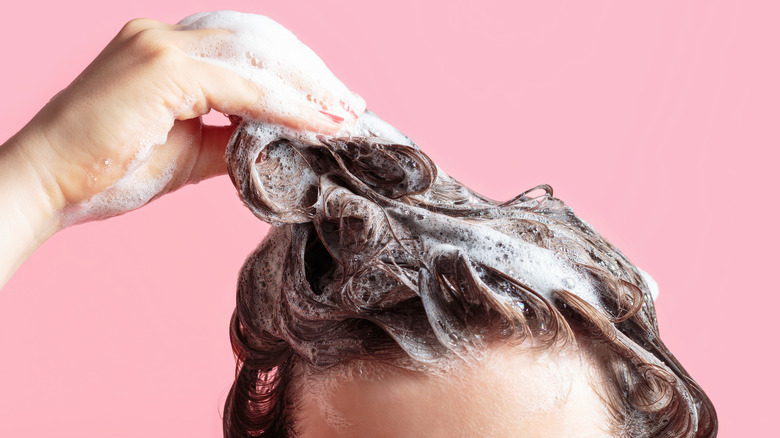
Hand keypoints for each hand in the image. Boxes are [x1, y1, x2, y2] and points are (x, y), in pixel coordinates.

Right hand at [0, 15, 365, 285]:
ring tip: (345, 115)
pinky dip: (286, 106)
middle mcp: (166, 34)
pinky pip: (243, 86)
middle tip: (352, 105)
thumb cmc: (107, 171)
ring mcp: (162, 45)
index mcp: (169, 48)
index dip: (296, 70)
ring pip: (259, 53)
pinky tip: (319, 125)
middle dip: (312, 72)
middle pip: (261, 38)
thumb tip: (278, 142)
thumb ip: (232, 139)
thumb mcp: (188, 153)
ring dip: (308, 85)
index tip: (333, 102)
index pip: (248, 45)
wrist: (45, 186)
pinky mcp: (162, 69)